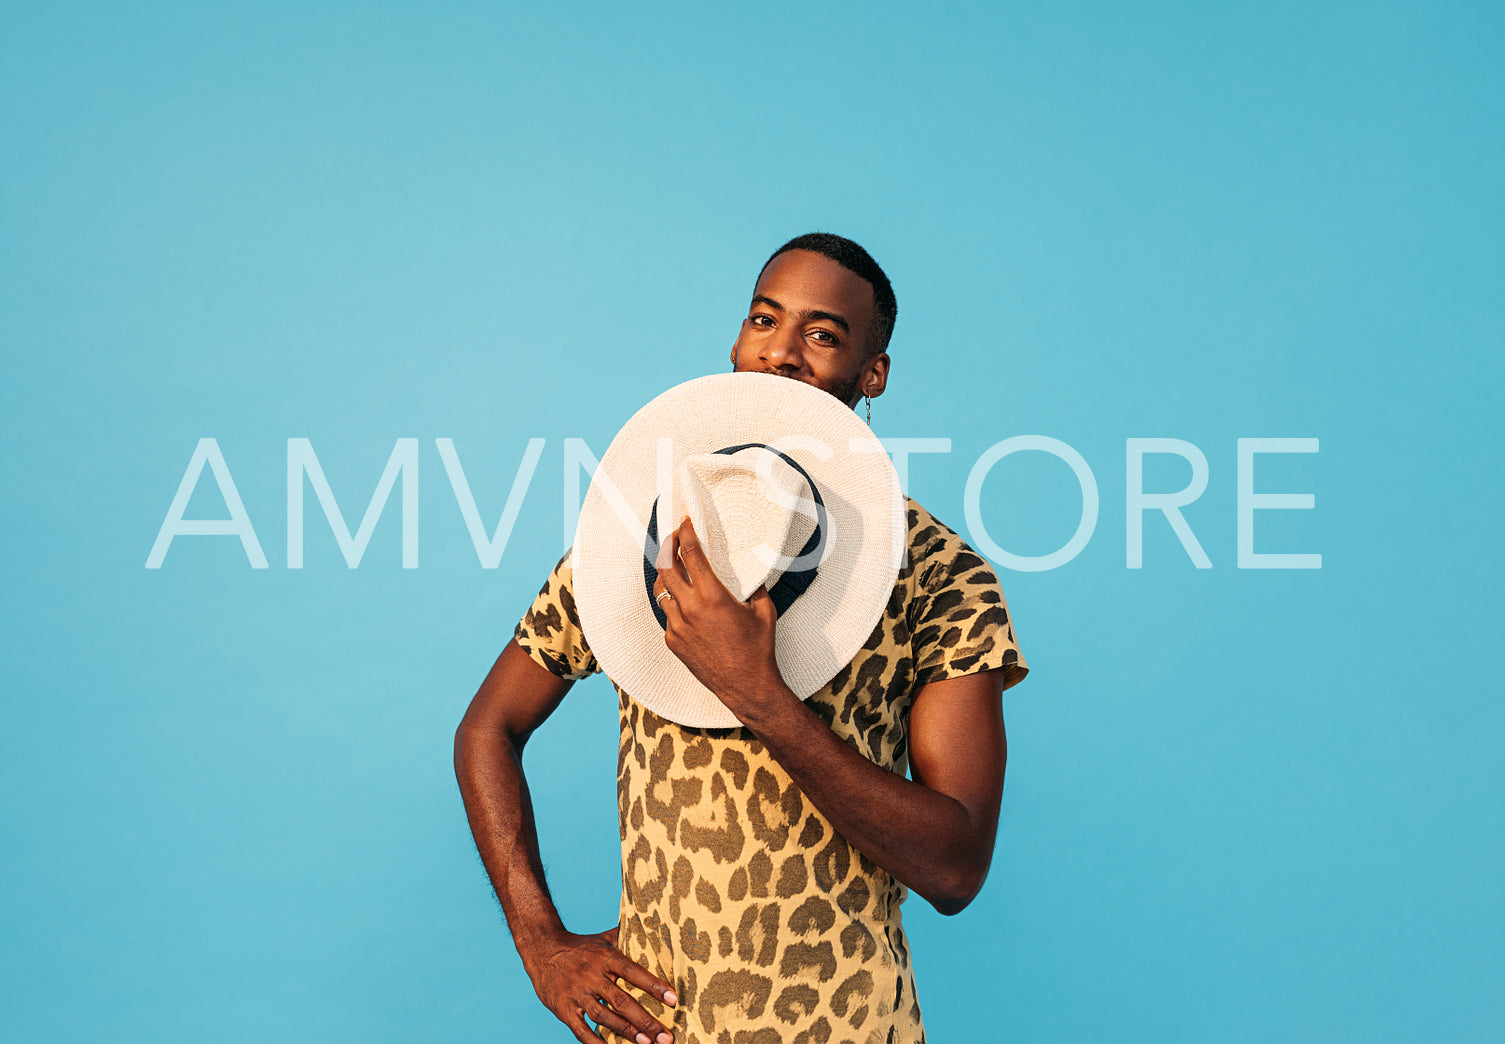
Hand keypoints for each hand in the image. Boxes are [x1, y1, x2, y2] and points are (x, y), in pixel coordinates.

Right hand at [522, 927, 677, 1043]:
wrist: (541, 949)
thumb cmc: (580, 946)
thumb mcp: (603, 939)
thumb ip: (626, 938)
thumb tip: (652, 928)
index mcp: (605, 958)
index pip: (633, 972)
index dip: (653, 986)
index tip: (673, 999)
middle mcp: (592, 976)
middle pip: (622, 1000)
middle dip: (646, 1020)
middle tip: (665, 1036)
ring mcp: (577, 994)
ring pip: (604, 1016)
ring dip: (626, 1031)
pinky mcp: (563, 1009)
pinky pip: (580, 1029)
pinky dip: (595, 1042)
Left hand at [653, 517, 787, 722]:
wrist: (746, 686)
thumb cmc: (757, 650)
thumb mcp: (763, 611)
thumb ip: (756, 587)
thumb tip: (753, 573)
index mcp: (712, 596)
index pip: (690, 554)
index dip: (684, 533)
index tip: (684, 522)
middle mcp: (690, 609)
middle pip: (665, 567)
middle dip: (667, 547)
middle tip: (673, 538)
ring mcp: (677, 627)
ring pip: (660, 591)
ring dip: (666, 576)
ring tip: (674, 568)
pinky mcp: (673, 642)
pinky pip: (667, 615)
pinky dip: (673, 604)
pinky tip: (684, 603)